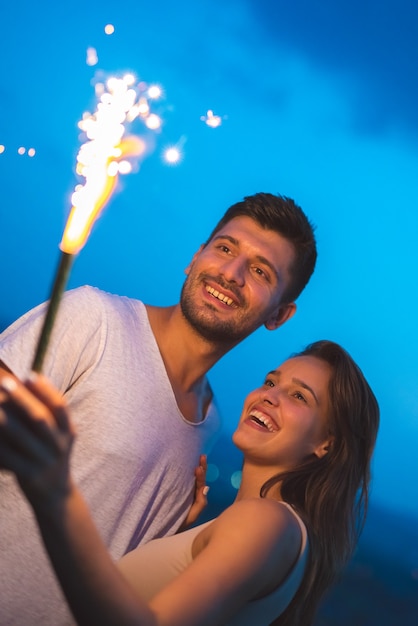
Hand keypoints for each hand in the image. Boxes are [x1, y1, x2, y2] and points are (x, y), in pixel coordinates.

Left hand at [0, 373, 74, 509]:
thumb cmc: (50, 454)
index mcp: (68, 431)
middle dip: (22, 399)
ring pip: (22, 437)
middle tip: (5, 382)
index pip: (60, 407)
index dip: (45, 390)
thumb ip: (48, 413)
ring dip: (5, 418)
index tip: (29, 375)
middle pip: (40, 419)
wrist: (55, 495)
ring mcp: (44, 461)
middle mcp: (58, 445)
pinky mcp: (29, 475)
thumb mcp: (59, 435)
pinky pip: (9, 457)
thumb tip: (28, 380)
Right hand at [178, 454, 208, 530]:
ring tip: (197, 458)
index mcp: (196, 497)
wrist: (166, 530)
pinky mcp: (174, 492)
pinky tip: (184, 467)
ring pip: (190, 478)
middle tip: (202, 456)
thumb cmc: (181, 524)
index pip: (200, 483)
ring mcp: (183, 491)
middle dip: (201, 467)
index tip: (199, 467)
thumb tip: (206, 487)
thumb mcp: (193, 515)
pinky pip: (180, 481)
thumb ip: (200, 502)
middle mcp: (191, 492)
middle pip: (198, 478)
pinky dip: (184, 474)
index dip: (201, 474)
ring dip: (195, 468)